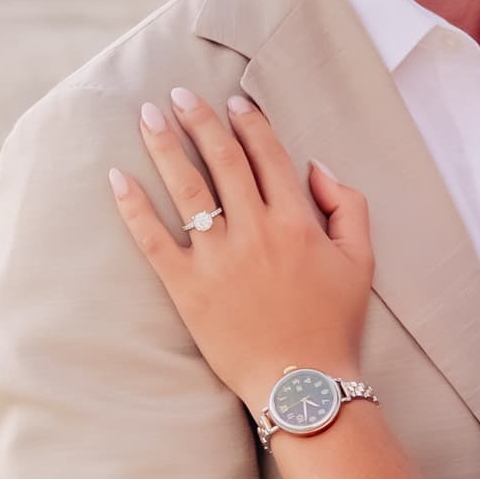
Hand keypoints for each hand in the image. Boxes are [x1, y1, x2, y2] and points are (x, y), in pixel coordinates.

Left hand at [107, 86, 371, 407]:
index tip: (234, 102)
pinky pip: (154, 239)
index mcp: (296, 222)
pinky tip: (117, 178)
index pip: (267, 157)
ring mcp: (218, 259)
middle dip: (199, 120)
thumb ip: (348, 206)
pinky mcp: (187, 288)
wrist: (302, 385)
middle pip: (222, 160)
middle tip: (179, 94)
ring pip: (186, 188)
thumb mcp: (362, 260)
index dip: (250, 124)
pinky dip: (133, 207)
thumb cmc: (334, 324)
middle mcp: (255, 231)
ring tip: (147, 116)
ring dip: (165, 146)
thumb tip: (316, 167)